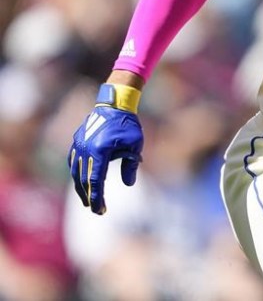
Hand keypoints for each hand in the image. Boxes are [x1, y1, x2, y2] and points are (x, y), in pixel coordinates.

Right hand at [68, 84, 143, 213]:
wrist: (114, 104)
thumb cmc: (128, 125)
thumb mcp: (135, 145)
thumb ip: (130, 165)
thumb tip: (129, 184)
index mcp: (99, 151)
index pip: (96, 181)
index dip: (98, 197)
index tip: (101, 210)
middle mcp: (85, 150)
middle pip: (83, 180)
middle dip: (89, 197)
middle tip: (96, 210)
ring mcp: (78, 145)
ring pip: (76, 172)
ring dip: (81, 188)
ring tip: (88, 200)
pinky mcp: (76, 141)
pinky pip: (73, 162)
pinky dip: (77, 173)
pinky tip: (81, 182)